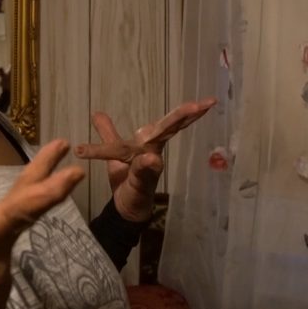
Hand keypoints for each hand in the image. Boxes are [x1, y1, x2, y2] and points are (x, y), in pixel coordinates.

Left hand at [73, 97, 216, 221]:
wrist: (126, 207)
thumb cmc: (126, 179)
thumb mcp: (114, 152)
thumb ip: (109, 133)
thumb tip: (97, 112)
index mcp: (150, 142)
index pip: (169, 123)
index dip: (186, 112)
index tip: (210, 101)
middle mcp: (153, 152)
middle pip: (168, 129)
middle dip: (183, 116)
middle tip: (200, 105)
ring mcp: (149, 168)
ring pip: (159, 146)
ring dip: (167, 137)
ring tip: (179, 125)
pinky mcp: (142, 184)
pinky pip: (142, 173)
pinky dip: (147, 166)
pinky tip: (152, 159)